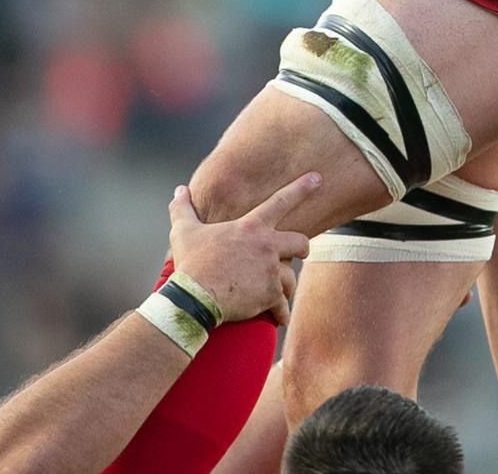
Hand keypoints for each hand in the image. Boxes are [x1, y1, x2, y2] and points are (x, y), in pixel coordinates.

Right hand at [168, 172, 317, 325]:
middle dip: (302, 248)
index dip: (301, 188)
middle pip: (301, 242)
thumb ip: (183, 208)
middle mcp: (267, 246)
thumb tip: (180, 189)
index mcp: (250, 227)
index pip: (280, 202)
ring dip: (286, 286)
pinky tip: (278, 318)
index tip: (317, 178)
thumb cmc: (190, 263)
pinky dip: (280, 313)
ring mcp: (271, 271)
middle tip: (298, 253)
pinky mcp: (270, 295)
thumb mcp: (183, 232)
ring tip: (277, 293)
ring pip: (292, 277)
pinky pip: (283, 305)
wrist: (194, 298)